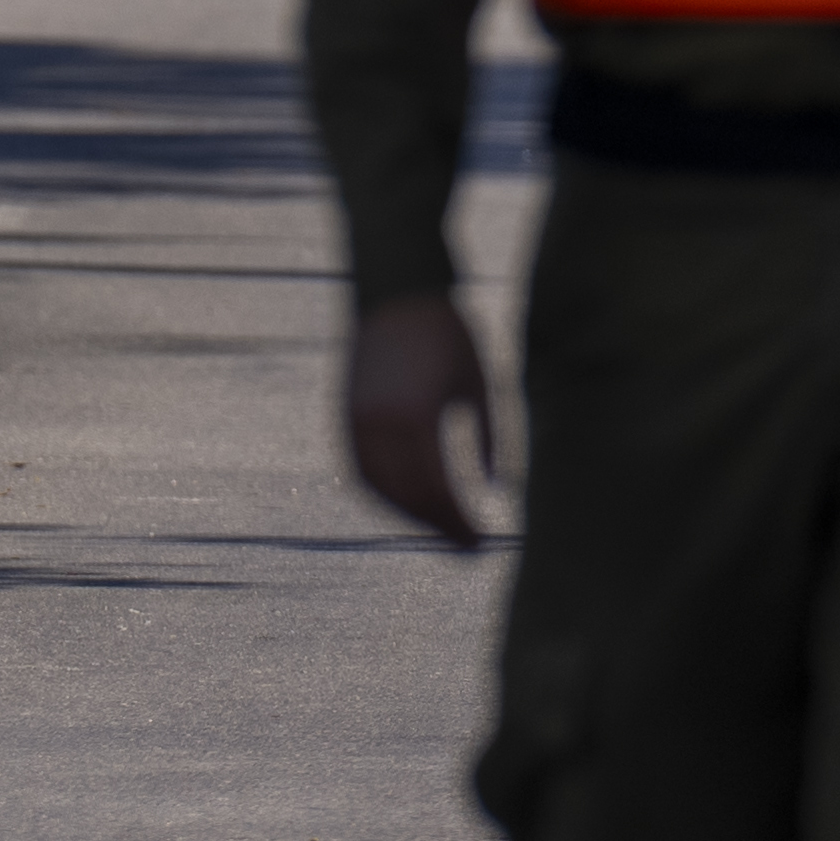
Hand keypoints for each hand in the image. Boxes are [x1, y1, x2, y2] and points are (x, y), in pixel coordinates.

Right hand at [345, 293, 494, 548]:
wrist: (397, 291)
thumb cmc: (450, 333)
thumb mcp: (481, 382)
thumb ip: (489, 437)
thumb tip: (494, 490)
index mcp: (417, 415)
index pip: (438, 489)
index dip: (460, 523)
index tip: (484, 542)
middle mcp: (379, 425)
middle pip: (408, 497)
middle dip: (439, 527)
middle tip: (469, 548)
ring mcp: (356, 422)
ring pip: (380, 490)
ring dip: (410, 517)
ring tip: (444, 530)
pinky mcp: (346, 418)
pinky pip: (363, 472)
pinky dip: (386, 495)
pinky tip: (412, 504)